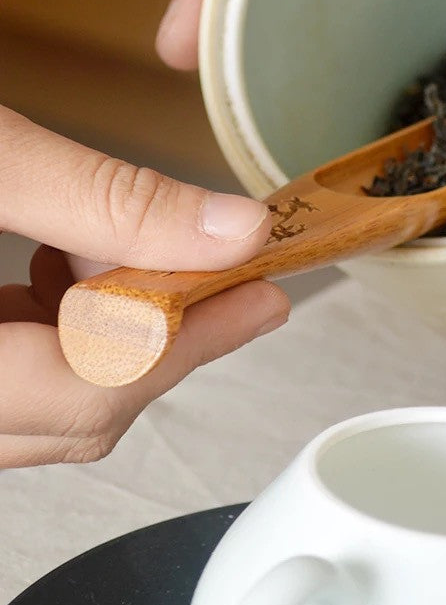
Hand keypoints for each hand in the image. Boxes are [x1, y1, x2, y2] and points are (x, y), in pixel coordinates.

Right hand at [0, 105, 289, 466]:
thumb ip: (102, 196)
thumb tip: (230, 227)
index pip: (90, 390)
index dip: (192, 342)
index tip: (261, 295)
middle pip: (78, 409)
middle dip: (167, 338)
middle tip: (232, 282)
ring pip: (47, 400)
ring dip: (114, 333)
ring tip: (136, 260)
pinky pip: (9, 376)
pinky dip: (59, 327)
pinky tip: (61, 269)